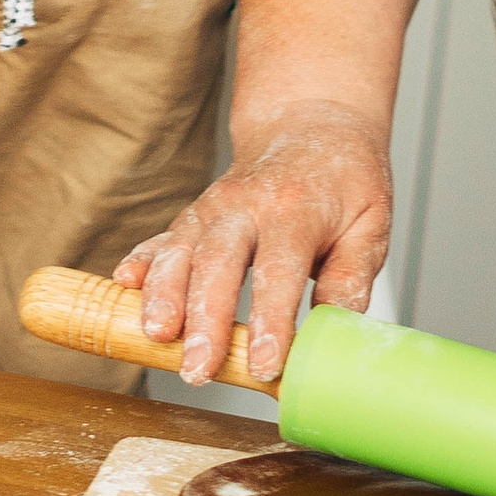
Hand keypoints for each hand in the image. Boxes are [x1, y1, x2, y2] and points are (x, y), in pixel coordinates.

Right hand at [115, 104, 392, 385]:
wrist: (310, 126)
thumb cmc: (344, 181)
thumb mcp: (371, 223)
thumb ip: (352, 277)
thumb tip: (335, 333)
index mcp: (296, 209)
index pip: (280, 268)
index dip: (271, 319)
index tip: (265, 365)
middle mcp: (246, 205)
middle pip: (219, 262)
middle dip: (204, 318)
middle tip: (198, 369)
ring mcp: (213, 209)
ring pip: (181, 250)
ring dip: (164, 295)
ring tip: (157, 336)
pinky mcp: (193, 218)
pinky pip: (162, 240)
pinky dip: (142, 262)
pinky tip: (125, 285)